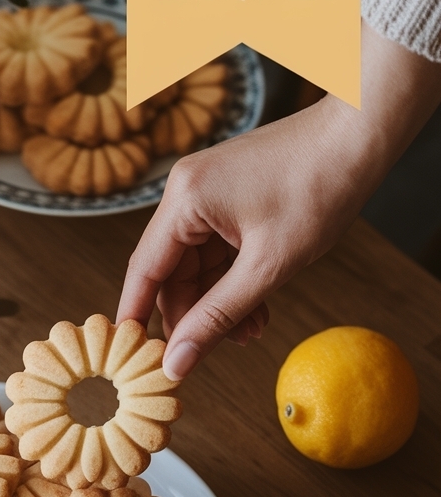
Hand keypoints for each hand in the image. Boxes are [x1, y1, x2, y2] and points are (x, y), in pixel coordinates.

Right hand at [118, 23, 440, 378]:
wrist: (361, 135)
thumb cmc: (321, 187)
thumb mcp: (268, 266)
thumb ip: (218, 317)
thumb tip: (179, 361)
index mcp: (185, 199)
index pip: (145, 270)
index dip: (137, 316)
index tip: (135, 358)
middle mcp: (186, 191)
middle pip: (170, 271)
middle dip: (191, 315)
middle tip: (210, 353)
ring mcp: (207, 192)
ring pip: (197, 265)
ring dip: (217, 302)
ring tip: (250, 332)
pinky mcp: (228, 196)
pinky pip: (217, 249)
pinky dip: (232, 280)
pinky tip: (256, 308)